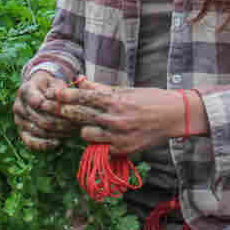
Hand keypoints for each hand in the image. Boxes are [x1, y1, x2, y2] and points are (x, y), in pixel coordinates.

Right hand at [13, 71, 78, 151]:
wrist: (43, 93)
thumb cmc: (53, 87)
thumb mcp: (57, 83)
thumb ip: (58, 90)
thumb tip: (60, 98)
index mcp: (25, 90)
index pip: (38, 102)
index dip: (54, 109)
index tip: (69, 111)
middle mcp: (18, 105)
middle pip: (40, 119)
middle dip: (60, 123)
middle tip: (77, 125)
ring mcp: (19, 120)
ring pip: (38, 131)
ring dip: (56, 134)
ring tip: (72, 133)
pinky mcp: (22, 132)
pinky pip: (31, 143)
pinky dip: (45, 145)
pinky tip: (58, 143)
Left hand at [55, 79, 183, 155]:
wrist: (175, 116)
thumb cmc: (150, 98)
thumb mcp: (126, 90)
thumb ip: (100, 88)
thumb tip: (79, 80)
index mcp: (116, 100)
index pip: (84, 97)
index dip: (67, 96)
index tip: (55, 94)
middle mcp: (115, 119)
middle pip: (80, 116)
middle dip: (67, 112)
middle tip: (58, 110)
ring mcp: (119, 136)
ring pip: (86, 135)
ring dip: (84, 129)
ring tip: (89, 124)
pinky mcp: (124, 150)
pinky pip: (101, 148)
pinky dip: (99, 143)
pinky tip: (103, 137)